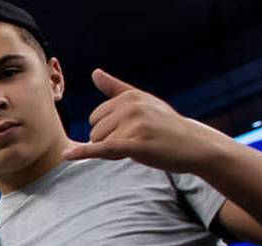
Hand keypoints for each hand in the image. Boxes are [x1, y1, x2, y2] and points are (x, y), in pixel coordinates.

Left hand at [62, 69, 227, 172]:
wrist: (194, 144)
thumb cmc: (165, 124)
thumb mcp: (142, 101)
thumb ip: (116, 88)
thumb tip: (95, 73)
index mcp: (128, 96)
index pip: (94, 118)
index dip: (108, 130)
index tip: (130, 131)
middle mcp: (130, 107)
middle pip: (94, 132)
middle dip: (109, 141)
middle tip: (137, 141)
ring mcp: (134, 124)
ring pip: (99, 143)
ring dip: (114, 152)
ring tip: (140, 147)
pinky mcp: (136, 143)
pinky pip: (103, 148)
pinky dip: (84, 153)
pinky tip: (67, 156)